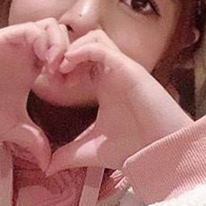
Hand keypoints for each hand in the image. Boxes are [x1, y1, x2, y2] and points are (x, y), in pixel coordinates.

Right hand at [0, 19, 68, 171]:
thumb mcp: (12, 128)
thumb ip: (33, 140)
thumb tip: (47, 164)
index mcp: (33, 68)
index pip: (65, 55)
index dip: (74, 68)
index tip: (73, 89)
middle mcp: (29, 52)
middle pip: (64, 37)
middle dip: (73, 55)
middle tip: (69, 79)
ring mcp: (19, 43)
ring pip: (53, 27)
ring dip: (62, 47)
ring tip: (57, 71)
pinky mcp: (9, 36)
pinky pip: (37, 28)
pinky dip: (48, 43)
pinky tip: (47, 64)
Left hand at [46, 29, 193, 173]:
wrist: (159, 151)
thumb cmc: (132, 147)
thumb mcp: (90, 150)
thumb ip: (68, 154)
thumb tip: (47, 168)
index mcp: (104, 84)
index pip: (80, 59)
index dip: (61, 66)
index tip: (48, 83)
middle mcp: (113, 72)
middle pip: (85, 42)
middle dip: (63, 52)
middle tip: (51, 74)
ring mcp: (121, 67)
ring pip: (93, 37)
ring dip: (71, 48)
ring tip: (60, 70)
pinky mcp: (127, 68)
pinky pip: (100, 46)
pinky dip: (80, 50)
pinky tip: (68, 66)